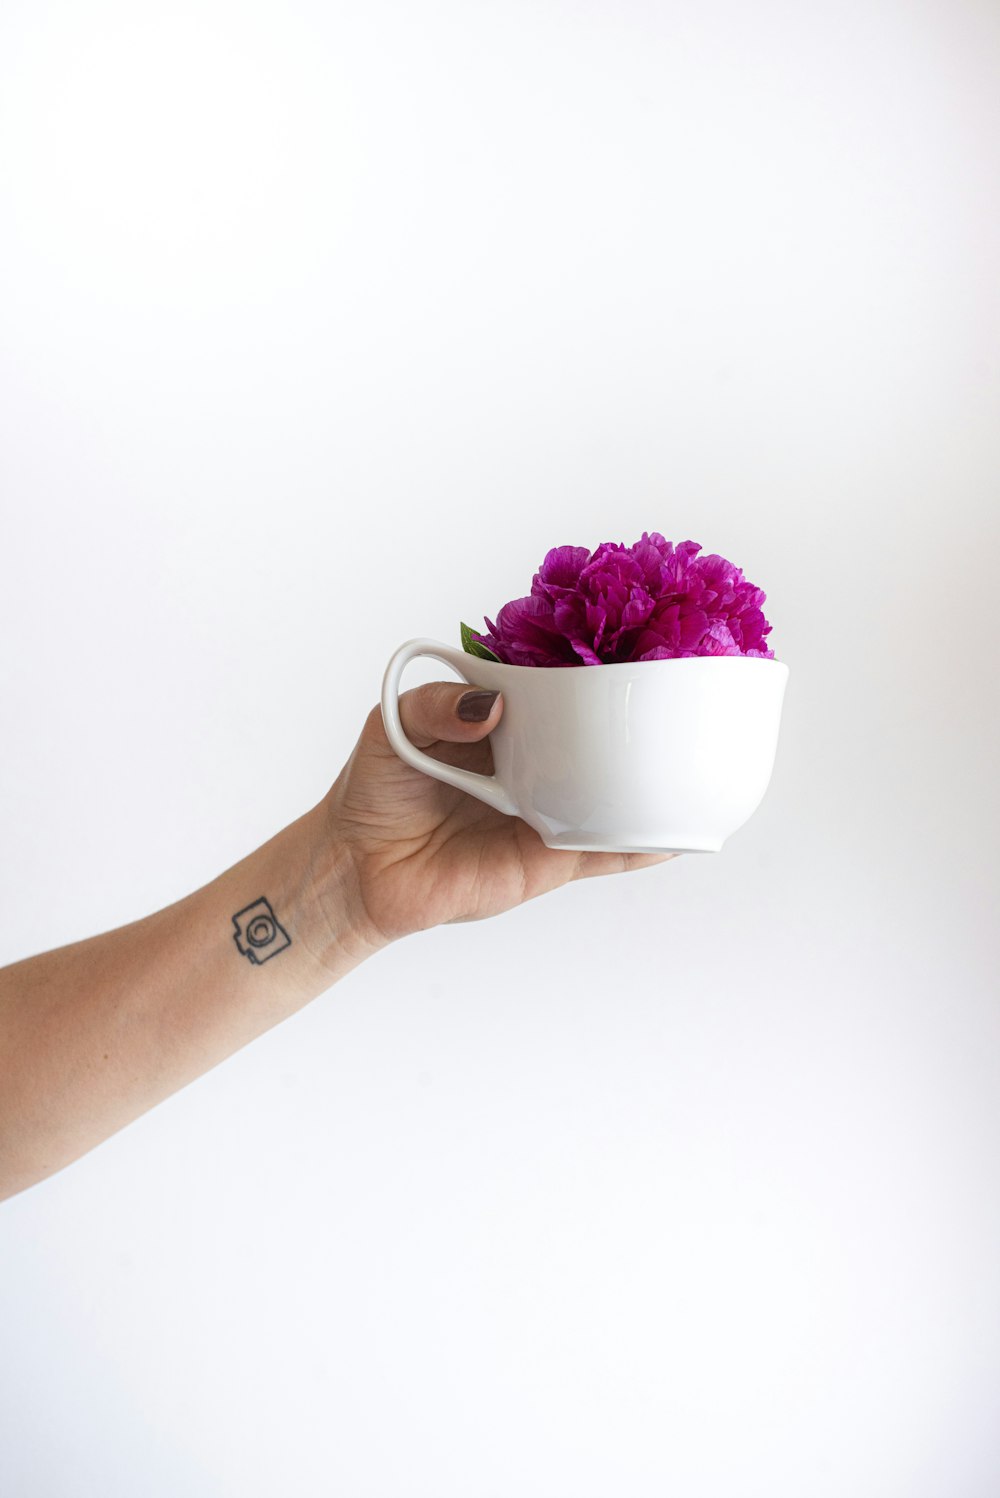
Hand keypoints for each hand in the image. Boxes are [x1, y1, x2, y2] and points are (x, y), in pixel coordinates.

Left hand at [321, 681, 677, 945]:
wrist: (357, 869)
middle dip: (639, 717)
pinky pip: (604, 851)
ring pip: (614, 792)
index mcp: (505, 720)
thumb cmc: (375, 791)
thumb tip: (493, 707)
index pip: (558, 688)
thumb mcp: (394, 725)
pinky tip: (679, 833)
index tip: (636, 644)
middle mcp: (536, 762)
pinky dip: (643, 844)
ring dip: (655, 780)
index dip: (593, 668)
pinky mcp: (548, 859)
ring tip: (700, 755)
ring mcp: (548, 810)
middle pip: (598, 737)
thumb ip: (438, 704)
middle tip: (682, 691)